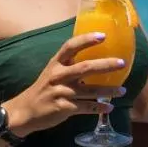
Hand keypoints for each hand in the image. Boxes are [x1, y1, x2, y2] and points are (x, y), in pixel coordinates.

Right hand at [4, 31, 128, 135]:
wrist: (25, 111)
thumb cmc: (44, 88)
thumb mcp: (53, 71)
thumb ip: (69, 64)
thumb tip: (96, 57)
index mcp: (56, 63)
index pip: (70, 46)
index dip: (86, 40)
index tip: (103, 35)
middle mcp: (58, 75)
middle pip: (85, 68)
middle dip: (105, 65)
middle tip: (122, 63)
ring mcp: (61, 92)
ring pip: (89, 90)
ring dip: (108, 91)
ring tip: (123, 91)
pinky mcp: (63, 108)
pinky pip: (86, 107)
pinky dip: (99, 108)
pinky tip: (109, 108)